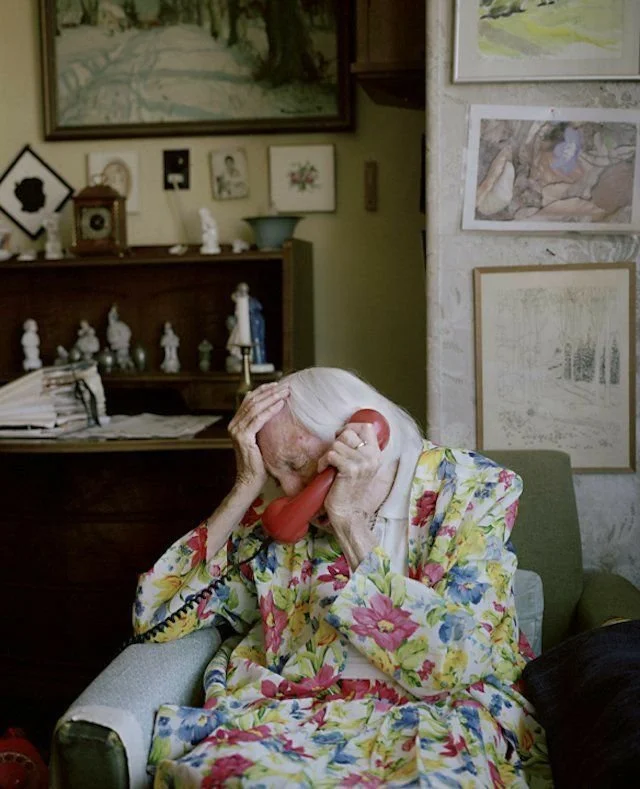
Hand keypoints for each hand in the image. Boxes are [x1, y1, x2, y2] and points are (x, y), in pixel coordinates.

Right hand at [228, 383, 289, 499]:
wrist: (249, 481)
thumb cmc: (258, 463)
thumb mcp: (259, 440)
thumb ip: (260, 426)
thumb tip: (270, 410)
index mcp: (236, 423)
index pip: (249, 400)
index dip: (262, 390)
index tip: (276, 384)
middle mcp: (233, 425)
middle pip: (252, 401)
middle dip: (270, 392)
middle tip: (285, 386)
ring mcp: (236, 431)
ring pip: (256, 408)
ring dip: (272, 398)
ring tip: (285, 392)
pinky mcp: (243, 437)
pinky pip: (258, 420)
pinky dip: (270, 410)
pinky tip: (280, 405)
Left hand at [318, 422, 385, 566]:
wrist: (348, 513)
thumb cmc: (349, 489)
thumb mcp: (361, 466)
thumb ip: (359, 450)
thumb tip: (346, 430)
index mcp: (376, 454)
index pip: (366, 427)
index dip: (350, 427)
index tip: (341, 437)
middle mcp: (372, 457)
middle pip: (348, 432)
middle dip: (336, 442)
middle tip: (333, 456)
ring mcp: (362, 462)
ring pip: (337, 444)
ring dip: (327, 455)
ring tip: (329, 466)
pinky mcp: (350, 469)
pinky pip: (331, 454)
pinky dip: (323, 462)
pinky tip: (325, 471)